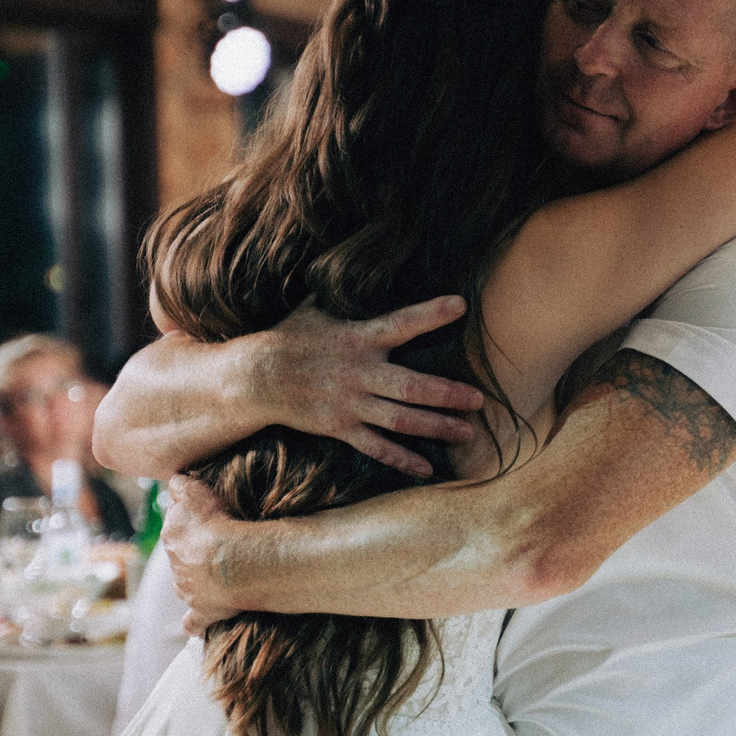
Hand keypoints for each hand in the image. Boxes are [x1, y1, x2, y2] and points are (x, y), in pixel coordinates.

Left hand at [162, 477, 246, 633]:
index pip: (176, 529)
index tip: (205, 524)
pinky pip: (193, 621)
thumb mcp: (195, 491)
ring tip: (217, 578)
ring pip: (185, 584)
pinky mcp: (202, 611)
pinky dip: (194, 623)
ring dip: (196, 582)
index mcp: (172, 536)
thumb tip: (174, 482)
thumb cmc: (216, 523)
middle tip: (216, 549)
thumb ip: (181, 486)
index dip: (190, 526)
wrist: (230, 561)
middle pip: (180, 557)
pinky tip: (197, 624)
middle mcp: (175, 564)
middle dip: (193, 554)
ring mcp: (187, 589)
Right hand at [253, 297, 485, 478]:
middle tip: (479, 400)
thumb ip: (346, 296)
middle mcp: (360, 372)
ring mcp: (351, 403)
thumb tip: (360, 266)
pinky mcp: (340, 427)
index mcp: (358, 338)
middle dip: (449, 394)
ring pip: (402, 420)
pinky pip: (376, 448)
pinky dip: (402, 459)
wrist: (255, 377)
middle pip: (413, 387)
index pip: (401, 323)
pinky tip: (426, 468)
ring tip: (467, 433)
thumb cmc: (290, 338)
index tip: (460, 306)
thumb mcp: (317, 309)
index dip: (431, 314)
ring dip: (437, 427)